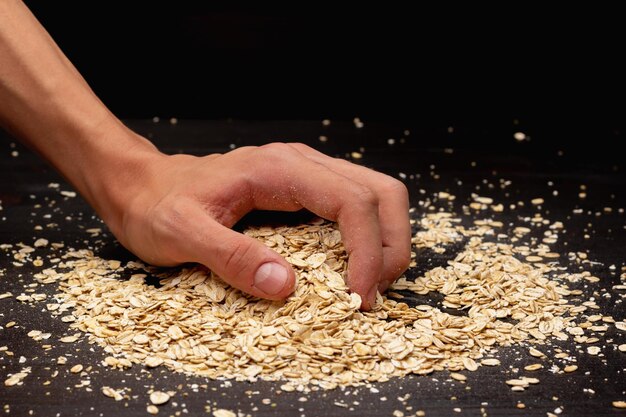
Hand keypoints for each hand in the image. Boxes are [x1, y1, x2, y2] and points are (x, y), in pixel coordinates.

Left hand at [106, 142, 410, 308]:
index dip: (368, 250)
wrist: (143, 186)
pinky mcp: (304, 189)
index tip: (359, 296)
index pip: (351, 201)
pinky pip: (355, 206)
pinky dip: (368, 238)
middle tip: (374, 293)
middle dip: (391, 245)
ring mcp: (306, 174)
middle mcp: (301, 164)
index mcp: (279, 169)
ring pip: (376, 195)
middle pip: (381, 192)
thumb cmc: (158, 206)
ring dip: (386, 241)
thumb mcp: (181, 234)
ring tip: (369, 283)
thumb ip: (231, 257)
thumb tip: (286, 286)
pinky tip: (351, 267)